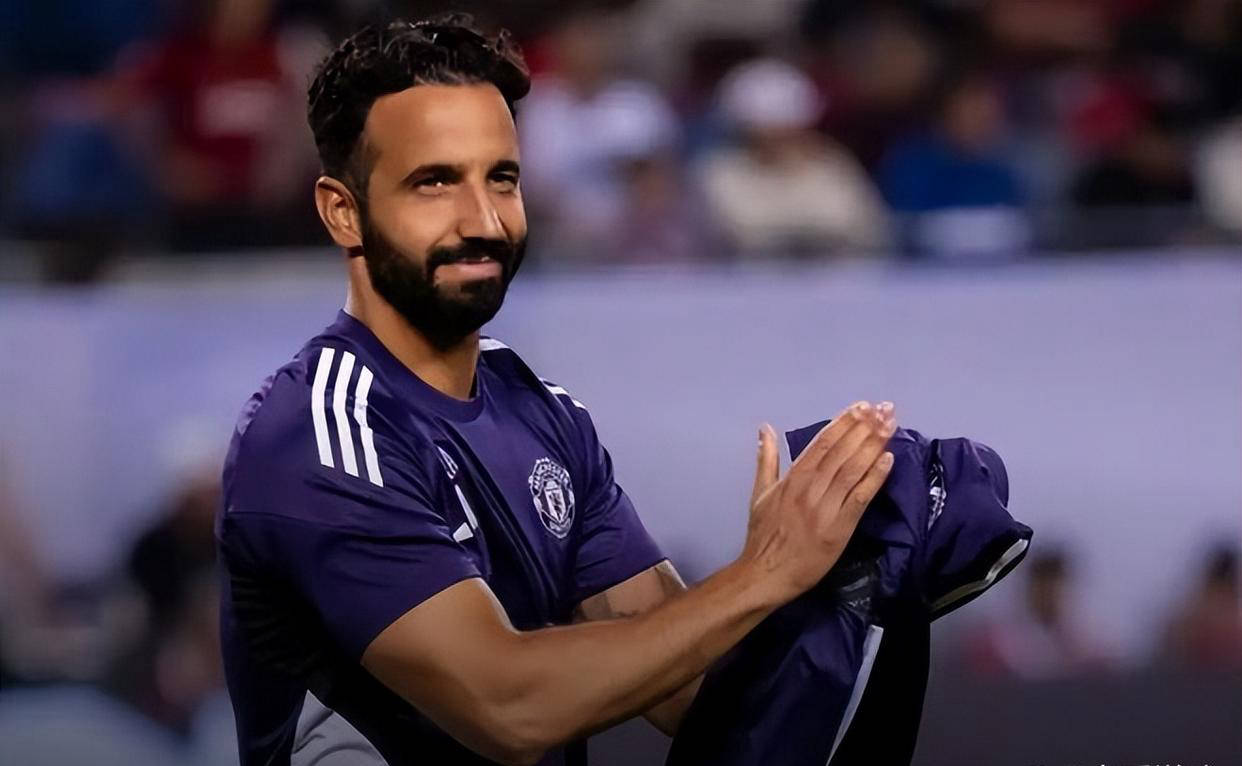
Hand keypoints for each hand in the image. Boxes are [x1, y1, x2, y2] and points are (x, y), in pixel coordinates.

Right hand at [738, 401, 895, 604]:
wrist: (766, 574)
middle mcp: (811, 488)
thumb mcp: (760, 493)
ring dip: (873, 445)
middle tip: (886, 408)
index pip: (822, 443)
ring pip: (853, 469)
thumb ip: (766, 459)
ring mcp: (827, 507)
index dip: (844, 423)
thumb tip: (765, 428)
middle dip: (865, 428)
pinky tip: (889, 459)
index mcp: (793, 478)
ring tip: (890, 425)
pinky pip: (860, 498)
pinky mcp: (840, 528)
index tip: (862, 406)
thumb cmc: (763, 535)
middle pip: (842, 452)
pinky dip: (875, 477)